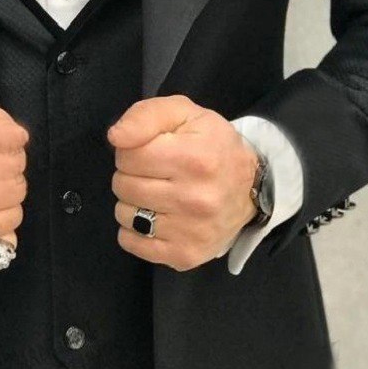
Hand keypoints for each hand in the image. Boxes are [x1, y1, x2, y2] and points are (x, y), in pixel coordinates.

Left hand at [107, 94, 259, 271]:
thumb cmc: (211, 145)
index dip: (132, 149)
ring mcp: (190, 232)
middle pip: (123, 185)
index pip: (127, 156)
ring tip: (158, 193)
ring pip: (124, 214)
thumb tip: (116, 137)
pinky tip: (156, 216)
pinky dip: (135, 229)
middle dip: (132, 174)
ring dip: (133, 201)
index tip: (151, 150)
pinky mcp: (184, 255)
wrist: (251, 187)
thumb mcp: (184, 113)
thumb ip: (146, 115)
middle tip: (156, 172)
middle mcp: (194, 198)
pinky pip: (131, 242)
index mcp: (194, 158)